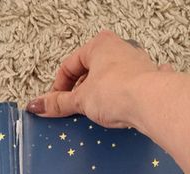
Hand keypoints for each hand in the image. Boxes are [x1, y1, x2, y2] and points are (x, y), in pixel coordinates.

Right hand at [26, 30, 172, 128]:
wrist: (153, 103)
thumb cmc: (117, 92)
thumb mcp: (81, 100)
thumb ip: (58, 103)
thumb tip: (36, 105)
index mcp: (99, 45)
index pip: (69, 65)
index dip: (59, 87)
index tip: (55, 104)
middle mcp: (120, 49)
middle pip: (91, 71)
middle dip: (81, 90)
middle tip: (74, 109)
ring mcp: (138, 63)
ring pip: (112, 78)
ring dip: (102, 93)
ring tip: (97, 112)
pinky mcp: (152, 80)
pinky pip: (135, 86)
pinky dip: (128, 94)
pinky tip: (128, 103)